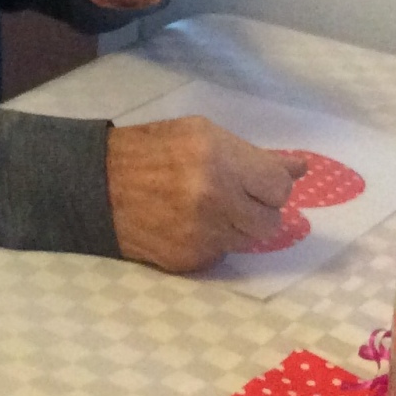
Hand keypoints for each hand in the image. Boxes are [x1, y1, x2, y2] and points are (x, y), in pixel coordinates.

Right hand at [105, 116, 306, 271]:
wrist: (94, 184)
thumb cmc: (150, 150)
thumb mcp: (199, 135)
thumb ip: (251, 154)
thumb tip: (301, 168)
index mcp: (218, 158)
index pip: (279, 187)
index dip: (269, 184)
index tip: (253, 181)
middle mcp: (214, 198)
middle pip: (271, 221)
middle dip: (256, 209)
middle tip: (231, 197)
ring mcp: (202, 234)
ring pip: (249, 242)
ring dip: (235, 227)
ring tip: (206, 210)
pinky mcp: (190, 260)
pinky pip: (222, 255)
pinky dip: (211, 242)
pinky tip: (186, 225)